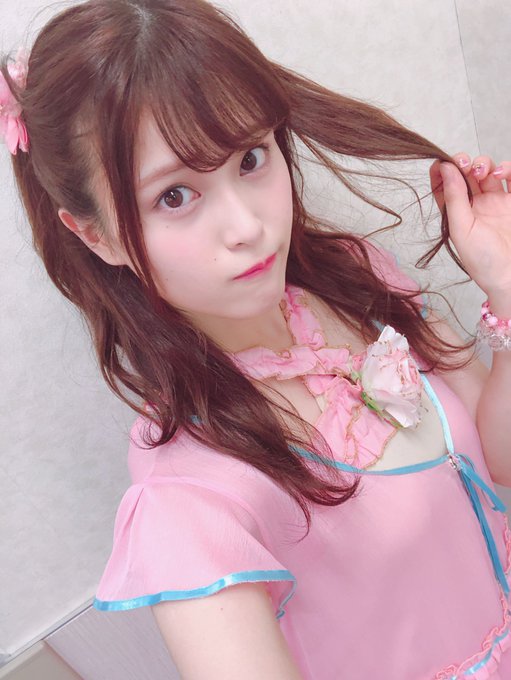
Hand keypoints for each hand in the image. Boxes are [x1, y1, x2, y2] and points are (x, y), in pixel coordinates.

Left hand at [429, 153, 510, 315]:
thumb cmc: (484, 261)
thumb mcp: (461, 229)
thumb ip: (454, 198)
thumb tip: (444, 169)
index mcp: (457, 213)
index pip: (445, 185)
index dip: (441, 171)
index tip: (440, 162)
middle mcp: (475, 205)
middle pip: (466, 173)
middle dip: (464, 162)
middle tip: (464, 163)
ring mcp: (497, 201)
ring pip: (488, 170)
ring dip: (484, 163)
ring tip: (483, 171)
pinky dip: (508, 168)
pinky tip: (502, 173)